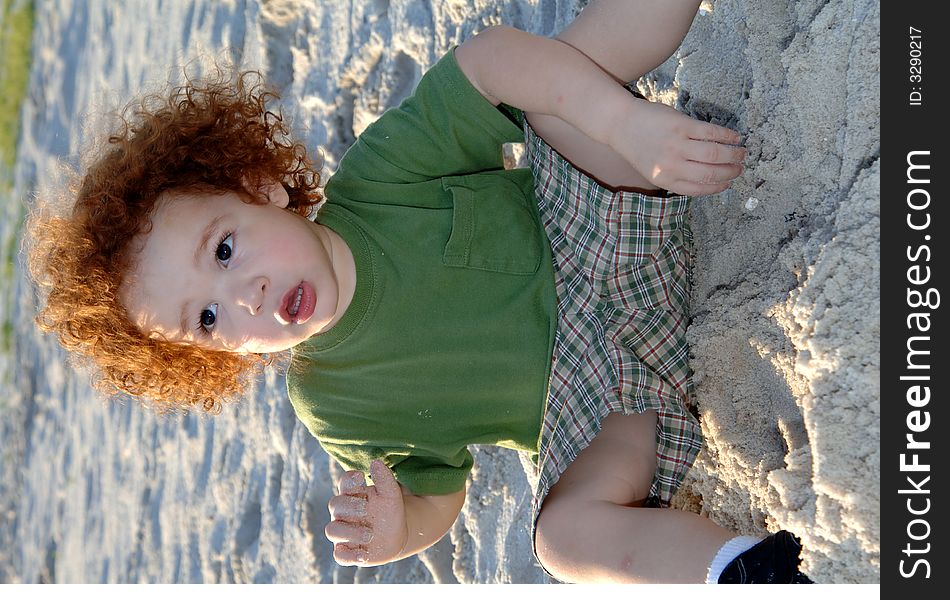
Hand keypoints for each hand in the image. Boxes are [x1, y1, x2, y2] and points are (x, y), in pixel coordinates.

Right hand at [325, 460, 408, 565]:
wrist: (397, 535)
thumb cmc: (390, 511)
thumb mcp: (391, 494)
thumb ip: (384, 478)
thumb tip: (375, 462)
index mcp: (352, 494)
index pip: (343, 483)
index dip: (348, 480)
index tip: (361, 477)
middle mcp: (343, 513)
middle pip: (335, 505)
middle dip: (349, 506)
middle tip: (366, 508)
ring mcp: (343, 532)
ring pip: (332, 530)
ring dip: (349, 532)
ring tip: (370, 534)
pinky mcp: (346, 551)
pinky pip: (340, 555)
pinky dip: (349, 556)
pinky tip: (364, 555)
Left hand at [614, 99, 746, 195]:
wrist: (620, 123)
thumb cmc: (638, 147)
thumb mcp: (653, 170)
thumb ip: (675, 176)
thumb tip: (707, 179)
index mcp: (665, 179)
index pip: (699, 188)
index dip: (718, 187)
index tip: (729, 183)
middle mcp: (671, 165)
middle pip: (710, 172)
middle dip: (730, 172)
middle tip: (740, 168)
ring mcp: (676, 145)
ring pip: (714, 153)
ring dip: (733, 154)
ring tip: (742, 153)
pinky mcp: (681, 125)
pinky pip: (710, 132)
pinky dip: (726, 136)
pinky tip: (735, 137)